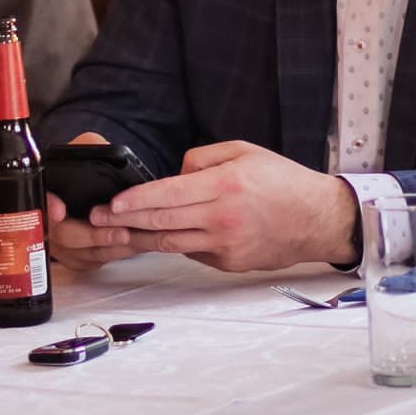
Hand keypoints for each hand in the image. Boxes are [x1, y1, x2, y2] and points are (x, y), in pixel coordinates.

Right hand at [43, 133, 151, 270]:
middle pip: (62, 236)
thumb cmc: (86, 164)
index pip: (38, 202)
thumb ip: (90, 146)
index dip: (49, 208)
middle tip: (119, 232)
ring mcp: (58, 241)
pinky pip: (89, 262)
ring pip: (79, 253)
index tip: (61, 209)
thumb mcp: (86, 146)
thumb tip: (101, 150)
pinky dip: (111, 255)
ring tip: (134, 240)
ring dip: (108, 248)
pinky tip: (133, 246)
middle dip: (93, 235)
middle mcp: (46, 220)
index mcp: (43, 190)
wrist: (89, 182)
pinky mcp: (74, 255)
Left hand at [94, 140, 360, 272]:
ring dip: (138, 239)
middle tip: (97, 220)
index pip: (166, 195)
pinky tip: (163, 237)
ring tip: (116, 233)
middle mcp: (222, 218)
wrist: (319, 219)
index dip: (133, 201)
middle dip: (123, 222)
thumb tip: (174, 173)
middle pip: (160, 223)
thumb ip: (203, 158)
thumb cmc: (284, 182)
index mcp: (224, 186)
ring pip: (169, 244)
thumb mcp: (245, 152)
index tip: (109, 204)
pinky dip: (175, 244)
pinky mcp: (229, 263)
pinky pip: (193, 252)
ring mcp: (225, 245)